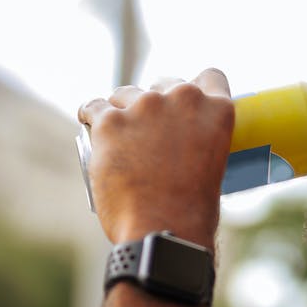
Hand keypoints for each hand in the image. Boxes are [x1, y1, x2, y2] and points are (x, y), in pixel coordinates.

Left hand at [77, 68, 233, 247]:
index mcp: (217, 110)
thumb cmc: (190, 212)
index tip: (183, 102)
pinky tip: (88, 121)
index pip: (210, 77)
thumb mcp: (213, 165)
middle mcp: (183, 98)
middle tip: (148, 128)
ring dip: (122, 109)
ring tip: (118, 136)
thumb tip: (179, 144)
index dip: (196, 87)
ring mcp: (145, 107)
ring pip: (126, 93)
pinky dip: (90, 115)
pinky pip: (93, 107)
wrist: (162, 230)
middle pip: (165, 82)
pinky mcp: (110, 121)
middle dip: (156, 100)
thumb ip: (200, 141)